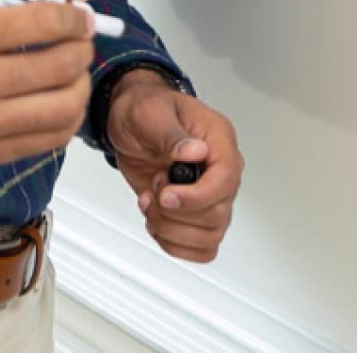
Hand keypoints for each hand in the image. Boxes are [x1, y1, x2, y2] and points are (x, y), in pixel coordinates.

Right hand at [0, 0, 96, 166]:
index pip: (40, 21)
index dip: (72, 16)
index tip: (80, 15)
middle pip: (57, 65)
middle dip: (81, 47)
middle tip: (81, 40)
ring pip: (62, 107)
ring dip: (81, 83)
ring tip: (75, 70)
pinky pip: (50, 139)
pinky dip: (68, 116)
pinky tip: (60, 97)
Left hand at [105, 70, 243, 262]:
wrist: (130, 123)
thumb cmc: (143, 109)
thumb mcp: (149, 113)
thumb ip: (170, 134)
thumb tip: (195, 151)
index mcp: (218, 140)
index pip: (226, 180)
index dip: (197, 196)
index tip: (166, 196)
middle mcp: (220, 171)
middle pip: (218, 215)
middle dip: (176, 213)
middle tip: (153, 190)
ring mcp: (211, 195)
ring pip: (210, 237)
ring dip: (171, 230)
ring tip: (149, 203)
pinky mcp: (197, 214)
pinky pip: (201, 247)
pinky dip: (174, 244)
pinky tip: (156, 221)